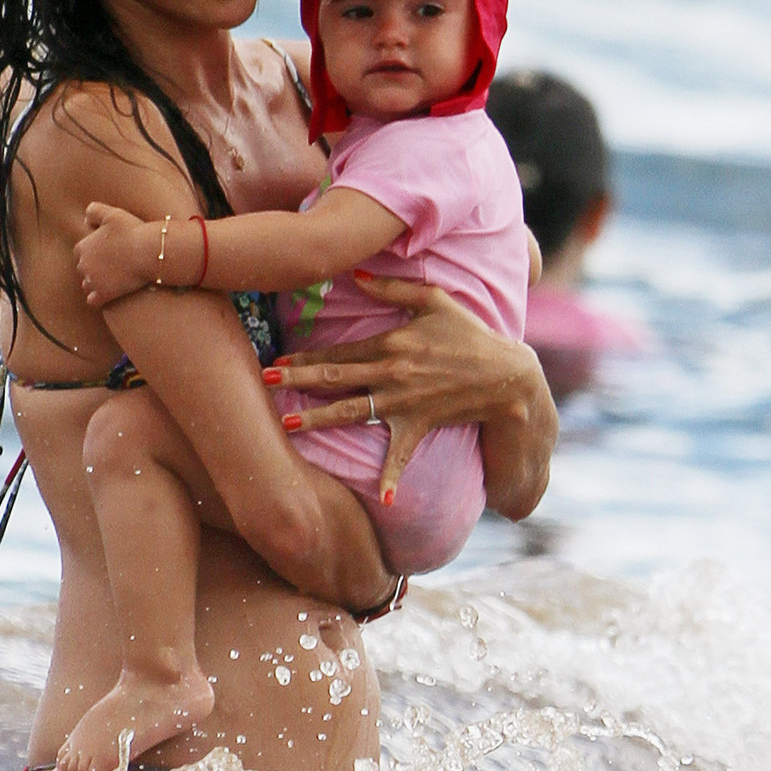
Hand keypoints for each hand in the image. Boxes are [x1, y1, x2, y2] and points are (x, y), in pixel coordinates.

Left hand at [75, 202, 153, 306]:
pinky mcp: (103, 295)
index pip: (81, 252)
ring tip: (113, 280)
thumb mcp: (112, 214)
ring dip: (96, 283)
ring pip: (88, 285)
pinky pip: (93, 301)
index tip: (108, 251)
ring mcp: (92, 282)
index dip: (94, 251)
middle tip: (113, 265)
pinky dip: (98, 299)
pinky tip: (110, 295)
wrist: (148, 252)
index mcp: (82, 247)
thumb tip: (86, 220)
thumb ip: (94, 212)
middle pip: (84, 269)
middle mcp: (83, 265)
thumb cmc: (132, 231)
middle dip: (94, 268)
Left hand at [266, 272, 555, 516]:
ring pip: (353, 412)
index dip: (306, 357)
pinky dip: (392, 477)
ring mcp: (404, 403)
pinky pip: (401, 454)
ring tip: (288, 423)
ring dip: (319, 419)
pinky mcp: (419, 425)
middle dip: (298, 381)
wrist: (505, 375)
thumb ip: (394, 285)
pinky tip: (382, 498)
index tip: (276, 361)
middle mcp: (392, 374)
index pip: (340, 353)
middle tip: (265, 381)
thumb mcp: (434, 300)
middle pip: (336, 379)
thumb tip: (355, 272)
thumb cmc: (469, 334)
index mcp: (392, 344)